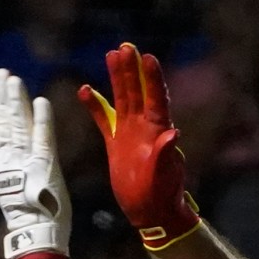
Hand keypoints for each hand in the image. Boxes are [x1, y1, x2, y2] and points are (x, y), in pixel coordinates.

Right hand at [0, 69, 71, 258]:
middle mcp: (11, 158)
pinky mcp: (43, 165)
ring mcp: (26, 161)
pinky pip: (42, 137)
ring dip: (15, 102)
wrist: (36, 234)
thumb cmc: (27, 213)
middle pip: (3, 121)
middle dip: (1, 95)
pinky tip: (41, 101)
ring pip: (17, 125)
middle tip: (0, 73)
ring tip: (13, 80)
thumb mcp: (8, 186)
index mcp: (2, 162)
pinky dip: (42, 119)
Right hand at [80, 42, 200, 248]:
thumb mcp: (164, 176)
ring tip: (112, 54)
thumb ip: (166, 154)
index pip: (156, 99)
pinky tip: (85, 90)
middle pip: (138, 92)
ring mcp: (129, 133)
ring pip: (122, 99)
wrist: (150, 211)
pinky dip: (95, 106)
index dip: (152, 78)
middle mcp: (144, 127)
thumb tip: (173, 134)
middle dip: (132, 69)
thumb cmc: (162, 194)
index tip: (148, 57)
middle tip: (127, 46)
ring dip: (117, 78)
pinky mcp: (116, 143)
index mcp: (158, 131)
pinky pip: (104, 120)